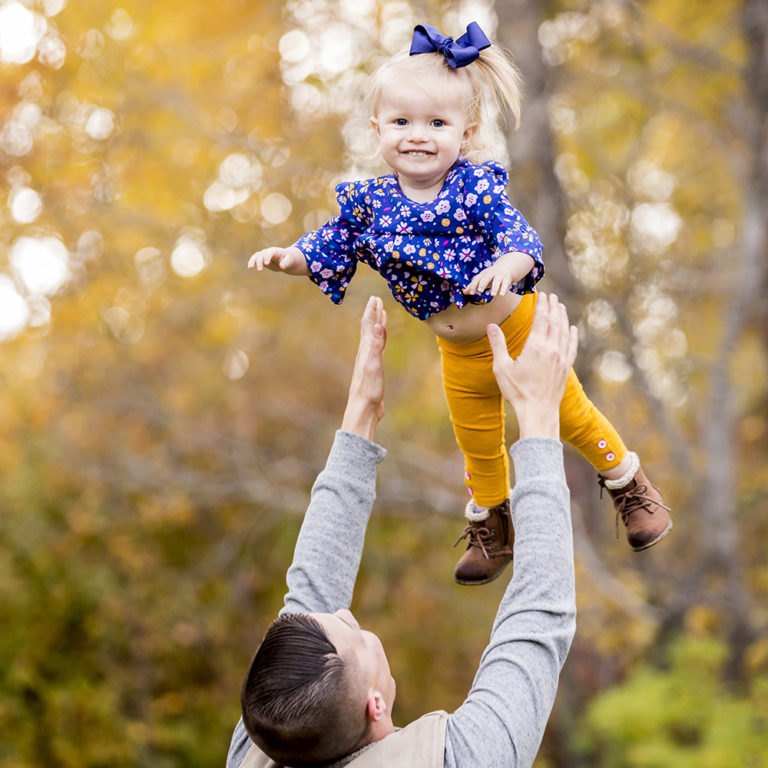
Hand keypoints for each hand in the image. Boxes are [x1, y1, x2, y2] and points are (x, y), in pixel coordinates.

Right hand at [247, 246, 308, 275]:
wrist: (286, 260)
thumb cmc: (289, 259)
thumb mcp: (290, 261)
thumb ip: (286, 263)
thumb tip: (282, 267)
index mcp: (276, 251)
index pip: (270, 253)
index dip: (267, 257)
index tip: (266, 264)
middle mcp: (268, 252)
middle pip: (262, 255)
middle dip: (260, 262)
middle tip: (260, 270)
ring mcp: (264, 255)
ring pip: (256, 256)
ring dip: (253, 261)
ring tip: (251, 268)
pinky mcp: (262, 259)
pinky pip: (255, 259)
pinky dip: (252, 262)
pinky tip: (250, 267)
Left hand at [341, 296, 387, 440]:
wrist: (363, 411)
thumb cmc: (368, 390)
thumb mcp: (373, 366)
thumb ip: (375, 346)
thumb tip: (377, 325)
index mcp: (365, 350)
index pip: (368, 326)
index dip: (372, 311)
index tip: (375, 298)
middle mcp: (365, 354)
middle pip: (369, 329)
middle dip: (373, 314)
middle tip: (377, 301)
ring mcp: (368, 362)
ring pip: (372, 338)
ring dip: (376, 326)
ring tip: (381, 317)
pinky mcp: (373, 371)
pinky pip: (377, 349)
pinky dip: (380, 341)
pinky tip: (381, 343)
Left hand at [463, 251, 533, 296]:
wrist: (505, 268)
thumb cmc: (490, 276)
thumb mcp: (482, 279)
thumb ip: (473, 285)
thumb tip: (464, 292)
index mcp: (483, 273)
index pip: (477, 279)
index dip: (473, 285)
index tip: (471, 293)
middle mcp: (491, 273)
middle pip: (486, 278)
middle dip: (483, 284)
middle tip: (480, 290)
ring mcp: (499, 276)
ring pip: (496, 281)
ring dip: (494, 288)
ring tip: (492, 295)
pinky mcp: (506, 279)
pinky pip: (505, 284)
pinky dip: (503, 289)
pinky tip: (501, 294)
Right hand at [487, 293, 577, 438]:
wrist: (538, 412)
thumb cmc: (517, 391)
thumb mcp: (502, 368)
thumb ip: (498, 345)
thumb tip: (490, 326)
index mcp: (536, 346)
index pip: (542, 319)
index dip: (542, 305)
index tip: (543, 295)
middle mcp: (551, 349)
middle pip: (555, 322)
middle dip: (553, 307)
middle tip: (552, 296)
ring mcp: (561, 358)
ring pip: (564, 332)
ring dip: (563, 317)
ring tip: (561, 307)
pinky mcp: (565, 368)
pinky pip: (571, 346)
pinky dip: (572, 335)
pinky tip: (572, 329)